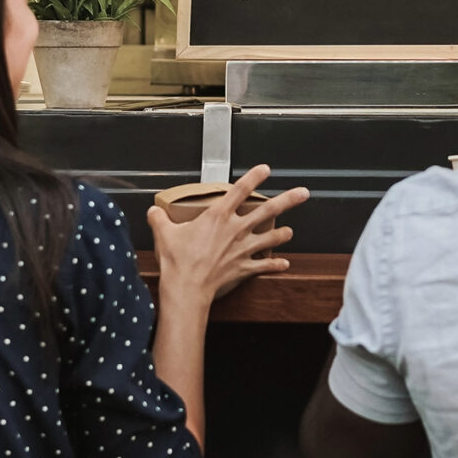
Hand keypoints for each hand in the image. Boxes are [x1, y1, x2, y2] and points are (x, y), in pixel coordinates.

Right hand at [148, 164, 307, 308]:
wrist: (187, 288)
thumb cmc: (178, 261)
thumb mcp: (163, 233)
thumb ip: (160, 218)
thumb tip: (154, 211)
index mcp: (218, 216)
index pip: (240, 190)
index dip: (254, 177)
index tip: (266, 169)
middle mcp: (236, 229)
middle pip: (267, 210)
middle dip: (288, 200)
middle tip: (303, 193)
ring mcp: (243, 249)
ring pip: (271, 238)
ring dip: (283, 234)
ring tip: (291, 231)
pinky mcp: (244, 267)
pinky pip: (265, 265)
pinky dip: (275, 265)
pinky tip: (285, 264)